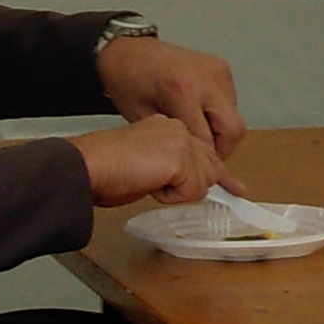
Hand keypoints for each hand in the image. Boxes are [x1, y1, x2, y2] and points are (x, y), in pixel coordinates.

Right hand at [69, 118, 231, 209]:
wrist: (87, 166)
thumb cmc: (104, 169)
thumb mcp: (146, 166)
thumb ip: (170, 168)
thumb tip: (190, 185)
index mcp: (167, 127)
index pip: (204, 152)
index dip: (217, 174)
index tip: (236, 188)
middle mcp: (178, 129)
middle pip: (210, 169)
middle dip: (193, 186)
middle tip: (166, 188)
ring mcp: (181, 141)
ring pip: (203, 182)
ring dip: (177, 193)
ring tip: (146, 181)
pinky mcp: (180, 157)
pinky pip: (192, 192)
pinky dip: (170, 197)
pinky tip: (149, 184)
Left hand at [97, 38, 243, 156]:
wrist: (128, 51)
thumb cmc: (129, 84)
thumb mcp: (144, 120)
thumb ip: (174, 141)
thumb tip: (197, 163)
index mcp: (183, 93)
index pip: (207, 141)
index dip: (202, 161)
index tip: (195, 171)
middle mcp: (207, 80)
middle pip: (234, 130)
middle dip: (222, 150)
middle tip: (203, 158)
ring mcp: (217, 72)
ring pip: (234, 117)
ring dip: (221, 131)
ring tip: (197, 134)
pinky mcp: (221, 68)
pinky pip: (230, 101)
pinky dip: (219, 114)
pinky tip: (199, 115)